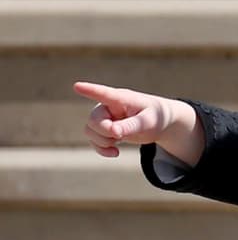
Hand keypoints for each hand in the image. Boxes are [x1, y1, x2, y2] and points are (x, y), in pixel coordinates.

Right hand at [74, 81, 204, 163]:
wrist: (158, 123)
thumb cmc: (154, 116)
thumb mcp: (147, 122)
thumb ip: (130, 126)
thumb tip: (114, 132)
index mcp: (120, 98)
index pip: (103, 94)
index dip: (89, 90)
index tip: (77, 86)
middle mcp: (108, 106)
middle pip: (93, 120)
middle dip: (104, 132)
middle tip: (120, 136)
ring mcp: (104, 118)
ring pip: (90, 131)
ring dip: (102, 142)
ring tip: (120, 142)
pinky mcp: (104, 130)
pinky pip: (94, 141)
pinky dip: (102, 149)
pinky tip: (115, 153)